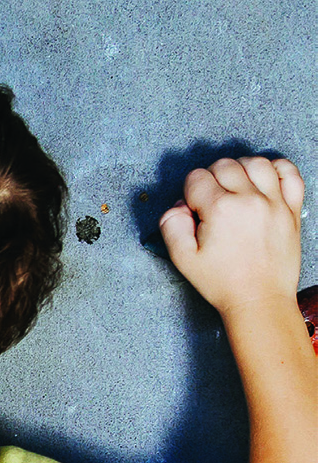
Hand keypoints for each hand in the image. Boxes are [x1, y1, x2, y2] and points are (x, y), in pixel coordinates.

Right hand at [158, 156, 303, 314]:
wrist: (259, 300)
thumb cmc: (222, 282)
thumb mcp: (182, 259)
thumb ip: (171, 225)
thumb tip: (178, 205)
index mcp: (221, 210)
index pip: (196, 177)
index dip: (189, 192)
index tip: (194, 210)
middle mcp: (250, 200)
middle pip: (224, 164)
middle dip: (211, 178)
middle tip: (210, 202)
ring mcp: (274, 202)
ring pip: (256, 162)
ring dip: (241, 169)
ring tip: (235, 188)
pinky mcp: (291, 209)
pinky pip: (290, 172)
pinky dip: (277, 168)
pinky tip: (263, 180)